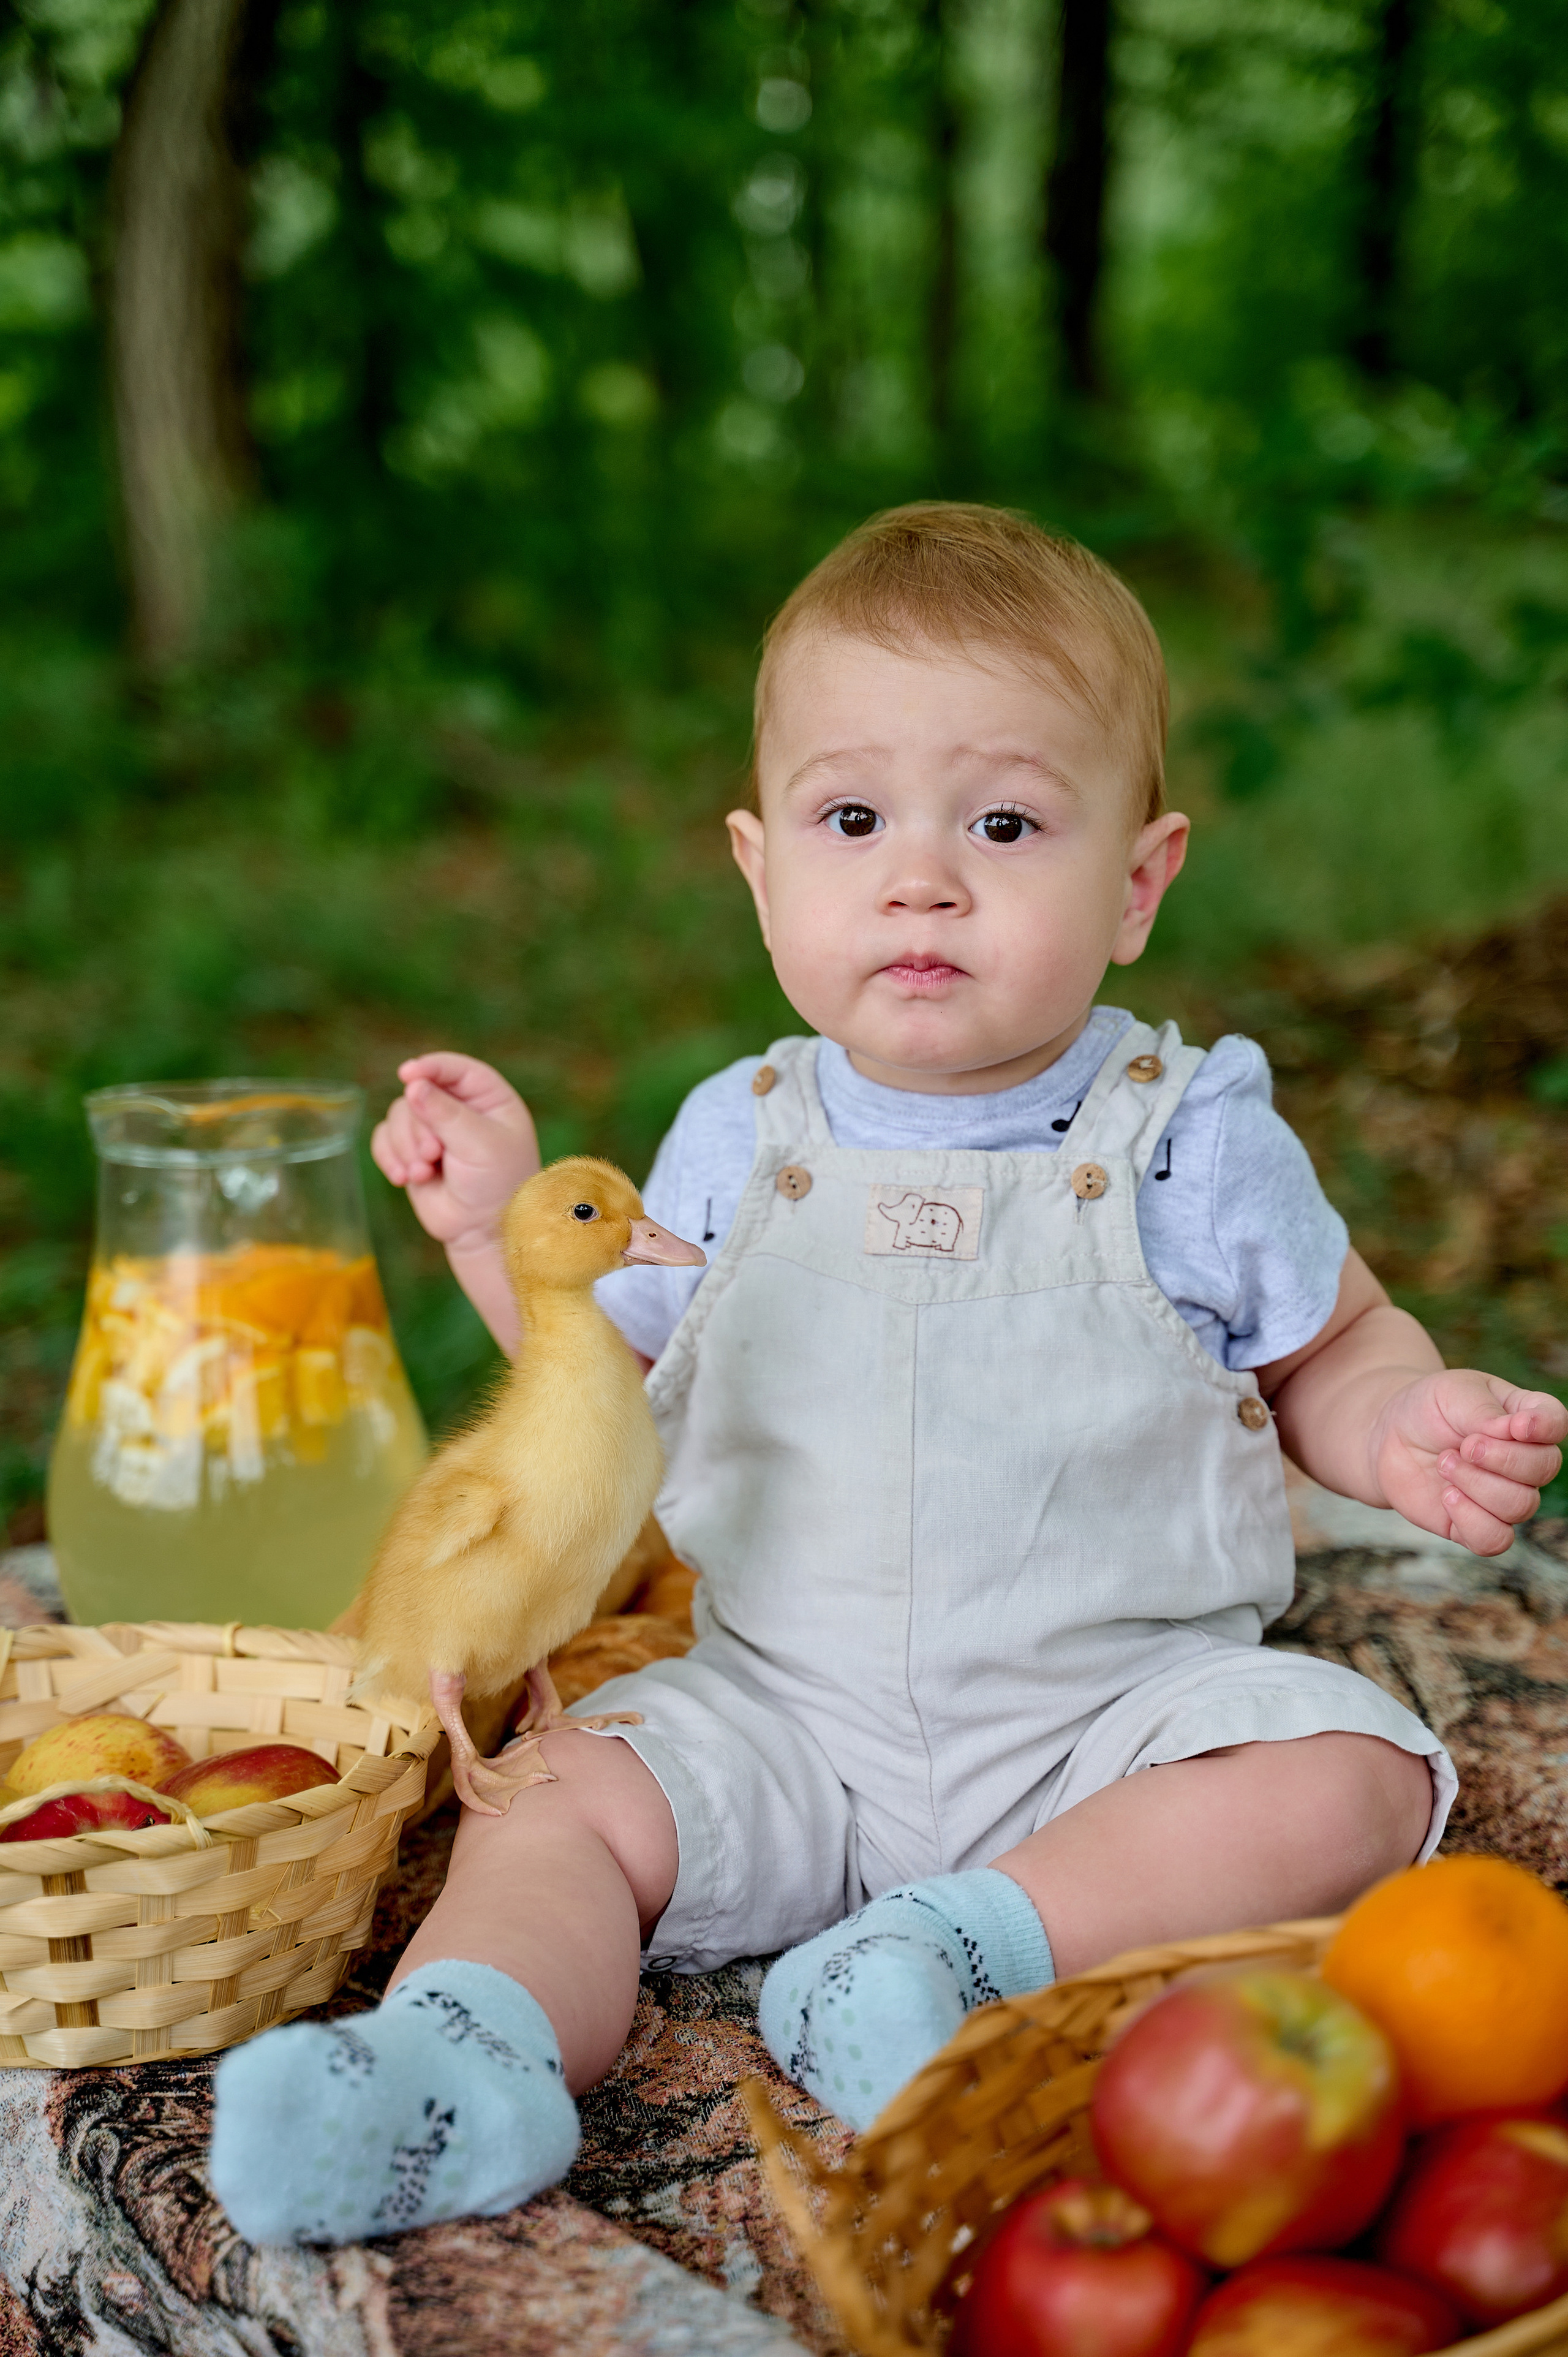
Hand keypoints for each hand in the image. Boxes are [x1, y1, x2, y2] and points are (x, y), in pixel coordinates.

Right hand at [371, 1054, 539, 1254]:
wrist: (483, 1230)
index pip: (456, 1069)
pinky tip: (404, 1179)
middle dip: (419, 1127)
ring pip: (398, 1116)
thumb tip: (413, 1085)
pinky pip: (383, 1139)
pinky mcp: (411, 1152)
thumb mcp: (480, 1144)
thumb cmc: (497, 1185)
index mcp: (489, 1098)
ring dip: (406, 1147)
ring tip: (424, 1173)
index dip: (431, 1067)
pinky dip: (390, 1157)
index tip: (408, 1074)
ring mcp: (433, 1130)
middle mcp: (460, 1108)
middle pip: (418, 1094)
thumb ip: (446, 1113)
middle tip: (433, 1155)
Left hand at [1369, 1370, 1565, 1556]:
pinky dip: (1471, 1520)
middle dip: (1501, 1458)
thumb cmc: (1428, 1409)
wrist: (1389, 1437)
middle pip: (1545, 1468)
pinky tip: (1447, 1497)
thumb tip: (1517, 1431)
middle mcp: (1525, 1461)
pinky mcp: (1479, 1525)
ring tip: (1445, 1463)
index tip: (1515, 1426)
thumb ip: (1485, 1411)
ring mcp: (1505, 1495)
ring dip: (1477, 1484)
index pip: (1556, 1423)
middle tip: (1463, 1445)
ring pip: (1521, 1506)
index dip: (1545, 1428)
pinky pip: (1496, 1540)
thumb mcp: (1452, 1393)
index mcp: (1525, 1418)